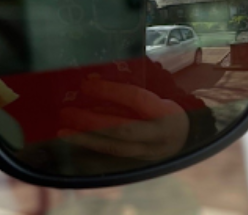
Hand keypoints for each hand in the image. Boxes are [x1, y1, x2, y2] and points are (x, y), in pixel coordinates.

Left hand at [58, 75, 189, 160]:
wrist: (184, 141)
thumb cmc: (167, 113)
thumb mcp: (158, 99)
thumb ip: (131, 96)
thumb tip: (94, 83)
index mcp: (166, 112)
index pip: (137, 99)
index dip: (111, 91)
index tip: (87, 85)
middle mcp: (159, 135)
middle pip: (123, 128)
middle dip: (92, 120)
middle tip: (68, 112)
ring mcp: (149, 152)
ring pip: (115, 147)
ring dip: (86, 139)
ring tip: (63, 132)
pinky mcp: (139, 163)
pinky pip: (112, 158)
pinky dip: (92, 150)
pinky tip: (75, 144)